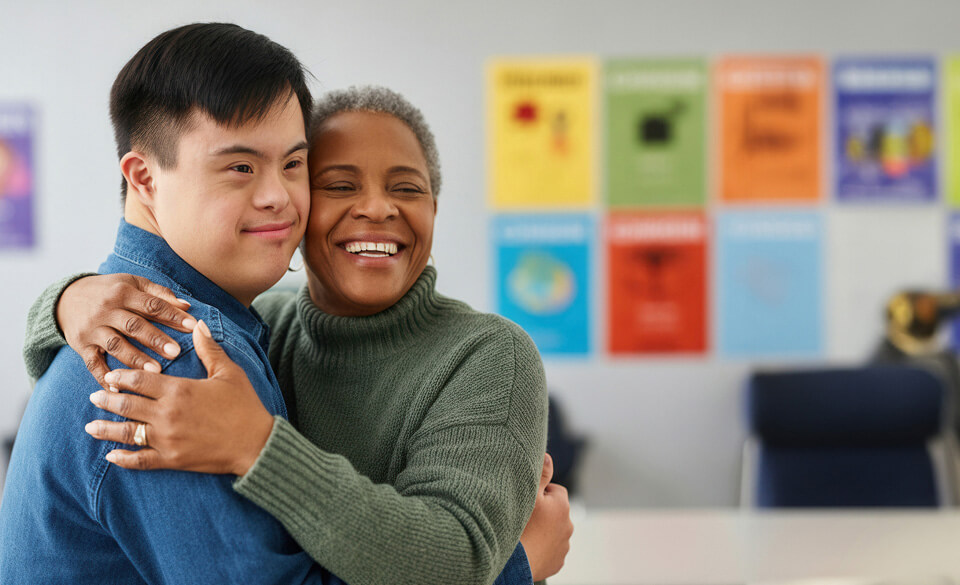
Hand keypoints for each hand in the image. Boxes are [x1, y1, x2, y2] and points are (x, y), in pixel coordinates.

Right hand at [58, 274, 196, 388]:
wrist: (66, 299)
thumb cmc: (109, 291)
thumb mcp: (132, 284)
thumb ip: (159, 294)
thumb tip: (187, 305)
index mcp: (122, 292)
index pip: (151, 305)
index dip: (172, 315)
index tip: (193, 326)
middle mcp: (106, 310)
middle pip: (134, 326)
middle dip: (156, 339)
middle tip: (176, 352)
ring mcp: (92, 329)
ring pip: (116, 345)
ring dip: (136, 359)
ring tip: (156, 371)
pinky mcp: (81, 346)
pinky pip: (93, 364)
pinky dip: (104, 377)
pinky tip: (118, 389)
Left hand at [84, 320, 274, 475]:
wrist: (256, 443)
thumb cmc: (245, 405)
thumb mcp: (229, 373)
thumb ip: (209, 349)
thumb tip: (198, 325)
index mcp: (179, 390)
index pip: (140, 380)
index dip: (122, 377)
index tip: (111, 375)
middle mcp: (167, 414)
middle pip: (126, 405)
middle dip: (107, 400)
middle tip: (93, 397)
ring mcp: (167, 439)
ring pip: (127, 433)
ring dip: (105, 429)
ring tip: (90, 427)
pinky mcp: (172, 459)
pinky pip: (140, 460)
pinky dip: (123, 458)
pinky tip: (111, 456)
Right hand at [520, 453, 572, 580]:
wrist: (516, 564)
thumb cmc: (521, 526)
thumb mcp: (529, 494)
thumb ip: (541, 474)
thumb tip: (548, 456)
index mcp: (562, 505)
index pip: (555, 490)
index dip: (540, 493)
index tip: (527, 501)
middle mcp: (569, 525)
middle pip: (555, 512)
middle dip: (543, 512)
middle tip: (524, 518)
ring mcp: (564, 545)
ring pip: (553, 531)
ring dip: (543, 530)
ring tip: (525, 534)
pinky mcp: (558, 562)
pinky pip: (551, 550)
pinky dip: (542, 547)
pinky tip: (529, 547)